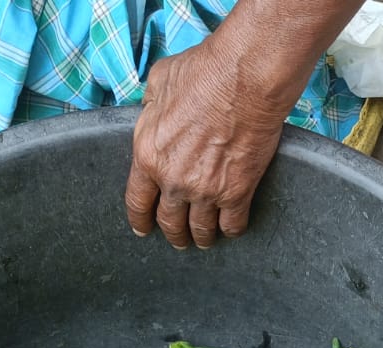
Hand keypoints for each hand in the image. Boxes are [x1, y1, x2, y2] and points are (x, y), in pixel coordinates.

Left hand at [126, 35, 288, 249]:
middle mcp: (174, 181)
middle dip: (173, 234)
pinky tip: (231, 228)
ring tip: (205, 240)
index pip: (137, 202)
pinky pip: (232, 225)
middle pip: (170, 222)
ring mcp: (206, 191)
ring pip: (201, 230)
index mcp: (149, 155)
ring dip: (202, 238)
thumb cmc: (204, 72)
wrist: (245, 77)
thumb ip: (152, 108)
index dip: (140, 219)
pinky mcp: (237, 193)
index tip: (143, 229)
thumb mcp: (159, 83)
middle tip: (179, 238)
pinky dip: (231, 230)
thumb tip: (153, 111)